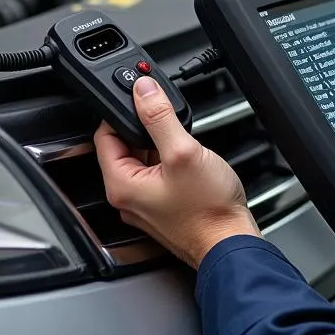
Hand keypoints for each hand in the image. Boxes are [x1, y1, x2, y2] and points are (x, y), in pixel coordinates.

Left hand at [94, 76, 260, 268]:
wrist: (230, 243)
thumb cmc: (208, 210)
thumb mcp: (183, 152)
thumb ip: (160, 117)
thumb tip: (143, 90)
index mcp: (121, 185)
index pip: (104, 136)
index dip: (122, 112)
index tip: (142, 100)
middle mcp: (127, 198)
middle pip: (123, 147)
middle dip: (144, 129)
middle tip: (167, 121)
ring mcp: (145, 205)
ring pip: (143, 160)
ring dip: (159, 144)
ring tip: (182, 143)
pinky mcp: (163, 208)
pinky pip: (157, 175)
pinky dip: (169, 162)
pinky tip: (189, 161)